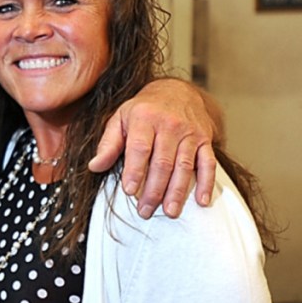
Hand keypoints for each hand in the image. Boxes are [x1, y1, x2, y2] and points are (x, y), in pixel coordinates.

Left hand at [89, 78, 217, 217]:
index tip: (130, 191)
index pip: (140, 148)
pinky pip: (208, 163)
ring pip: (184, 166)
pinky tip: (202, 201)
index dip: (135, 171)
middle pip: (162, 162)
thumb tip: (94, 166)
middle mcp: (169, 125)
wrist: (176, 90)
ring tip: (170, 212)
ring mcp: (190, 133)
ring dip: (178, 191)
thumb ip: (108, 144)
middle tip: (146, 211)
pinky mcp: (205, 140)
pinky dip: (207, 183)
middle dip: (154, 190)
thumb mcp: (120, 119)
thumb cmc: (143, 109)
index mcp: (144, 119)